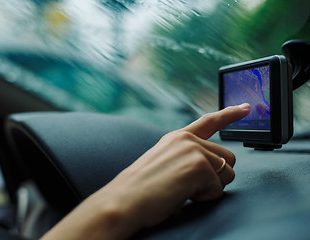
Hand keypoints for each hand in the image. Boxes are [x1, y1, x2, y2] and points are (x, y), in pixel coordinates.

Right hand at [41, 103, 250, 239]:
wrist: (124, 201)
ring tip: (182, 190)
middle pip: (228, 158)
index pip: (209, 122)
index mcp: (177, 138)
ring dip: (210, 187)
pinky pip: (217, 189)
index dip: (230, 114)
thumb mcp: (164, 163)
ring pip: (227, 173)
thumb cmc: (141, 189)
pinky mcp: (198, 165)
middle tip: (189, 186)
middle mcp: (187, 139)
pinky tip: (182, 195)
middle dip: (216, 176)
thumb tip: (210, 166)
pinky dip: (204, 197)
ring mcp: (193, 150)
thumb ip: (186, 156)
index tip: (246, 107)